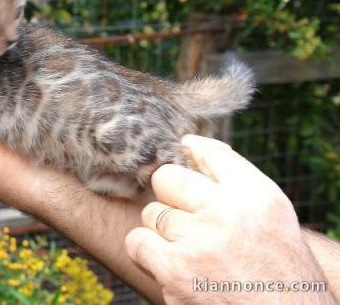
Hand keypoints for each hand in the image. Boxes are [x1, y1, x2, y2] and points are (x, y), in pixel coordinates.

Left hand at [126, 135, 334, 303]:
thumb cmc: (278, 270)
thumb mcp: (273, 217)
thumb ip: (235, 181)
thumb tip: (190, 144)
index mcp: (257, 196)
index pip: (211, 153)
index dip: (192, 151)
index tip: (185, 151)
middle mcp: (227, 213)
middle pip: (168, 178)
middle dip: (171, 194)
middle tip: (187, 215)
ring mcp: (198, 241)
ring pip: (152, 212)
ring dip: (163, 230)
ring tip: (189, 248)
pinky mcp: (175, 271)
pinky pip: (138, 241)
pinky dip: (147, 252)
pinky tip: (170, 262)